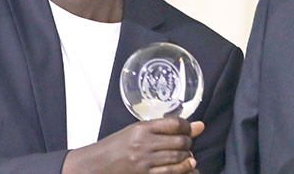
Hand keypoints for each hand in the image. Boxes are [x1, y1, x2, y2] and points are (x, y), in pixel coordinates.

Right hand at [61, 118, 204, 173]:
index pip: (174, 123)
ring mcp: (144, 161)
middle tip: (187, 143)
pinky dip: (183, 169)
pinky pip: (170, 172)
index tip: (190, 128)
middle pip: (179, 141)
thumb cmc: (116, 146)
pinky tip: (186, 166)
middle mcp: (143, 143)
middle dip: (188, 142)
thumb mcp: (136, 131)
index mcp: (141, 128)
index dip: (187, 126)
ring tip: (187, 155)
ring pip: (178, 157)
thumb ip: (163, 128)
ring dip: (187, 156)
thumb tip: (197, 125)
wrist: (96, 165)